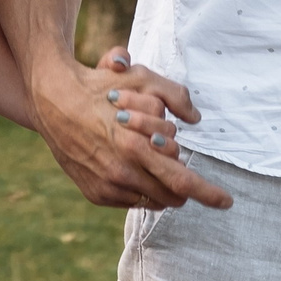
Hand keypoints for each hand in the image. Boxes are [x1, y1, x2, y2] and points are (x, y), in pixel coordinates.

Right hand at [26, 44, 230, 210]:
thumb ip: (175, 96)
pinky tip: (131, 169)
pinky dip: (138, 189)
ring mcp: (107, 187)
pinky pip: (130, 201)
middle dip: (184, 186)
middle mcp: (122, 173)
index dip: (208, 193)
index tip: (226, 201)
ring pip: (153, 200)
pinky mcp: (96, 195)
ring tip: (154, 165)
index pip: (182, 181)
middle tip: (179, 168)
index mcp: (136, 148)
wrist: (53, 100)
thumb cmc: (101, 87)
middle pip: (172, 195)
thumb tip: (195, 119)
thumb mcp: (141, 79)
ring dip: (162, 187)